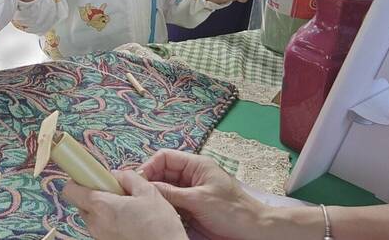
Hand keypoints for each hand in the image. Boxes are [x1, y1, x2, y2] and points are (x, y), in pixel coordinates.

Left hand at [62, 170, 186, 239]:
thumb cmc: (159, 227)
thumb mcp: (148, 193)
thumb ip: (129, 178)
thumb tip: (117, 174)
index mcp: (102, 206)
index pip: (71, 190)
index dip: (78, 179)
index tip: (90, 175)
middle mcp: (95, 224)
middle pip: (82, 203)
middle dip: (95, 194)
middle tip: (116, 191)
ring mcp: (100, 237)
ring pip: (92, 216)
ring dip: (104, 208)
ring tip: (127, 207)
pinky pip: (102, 228)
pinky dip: (110, 221)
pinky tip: (130, 220)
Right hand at [141, 150, 261, 239]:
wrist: (253, 230)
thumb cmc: (233, 211)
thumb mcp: (199, 200)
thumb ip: (172, 193)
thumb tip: (147, 187)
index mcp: (196, 165)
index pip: (165, 157)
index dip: (149, 166)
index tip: (138, 180)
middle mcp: (191, 176)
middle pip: (162, 172)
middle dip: (149, 180)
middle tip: (136, 193)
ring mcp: (191, 192)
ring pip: (165, 188)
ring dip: (155, 194)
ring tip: (143, 203)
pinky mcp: (191, 207)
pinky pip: (171, 203)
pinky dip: (163, 206)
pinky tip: (156, 211)